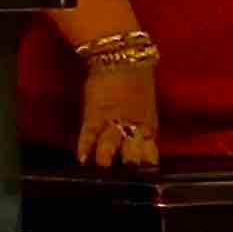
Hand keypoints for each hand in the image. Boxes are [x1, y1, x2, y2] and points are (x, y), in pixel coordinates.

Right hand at [72, 47, 165, 173]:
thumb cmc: (136, 75)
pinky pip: (88, 135)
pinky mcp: (94, 113)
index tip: (146, 176)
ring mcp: (112, 120)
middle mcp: (132, 125)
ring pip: (111, 145)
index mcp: (149, 124)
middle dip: (131, 164)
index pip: (150, 151)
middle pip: (133, 151)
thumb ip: (143, 122)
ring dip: (107, 158)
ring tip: (103, 168)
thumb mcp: (147, 102)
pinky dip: (84, 148)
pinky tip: (82, 159)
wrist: (119, 54)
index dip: (147, 164)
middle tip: (128, 176)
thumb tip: (141, 137)